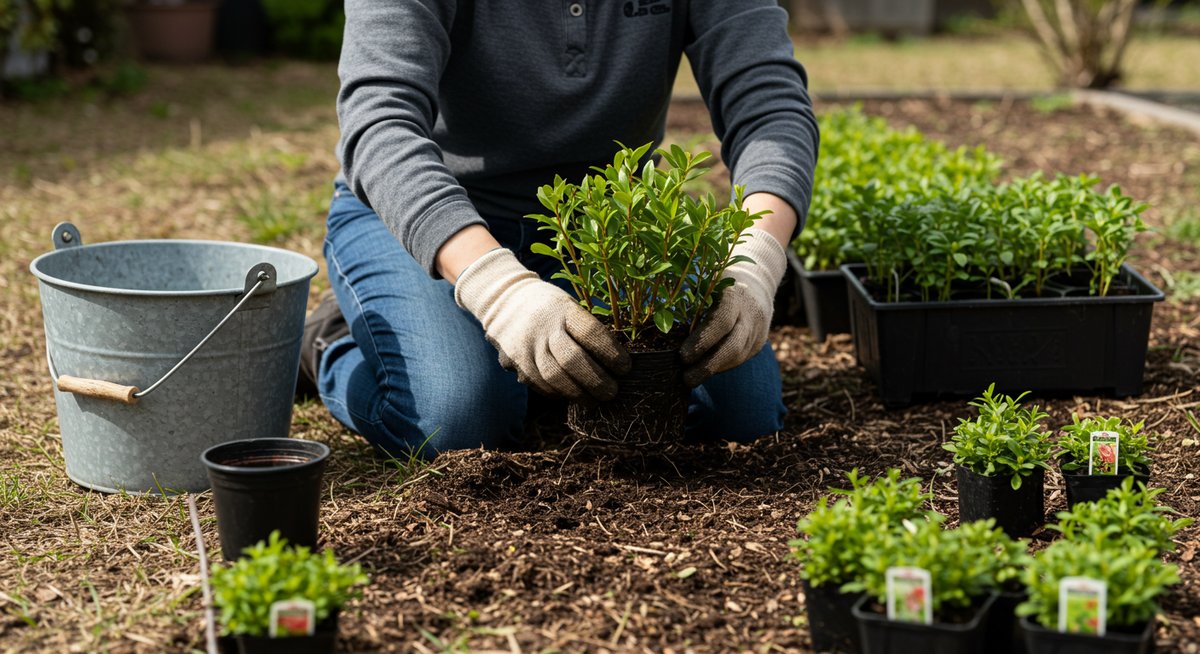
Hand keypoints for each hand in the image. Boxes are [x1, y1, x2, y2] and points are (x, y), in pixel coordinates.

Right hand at [454, 248, 630, 399]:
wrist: (502, 298)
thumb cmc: (548, 306)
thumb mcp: (569, 306)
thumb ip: (587, 329)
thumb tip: (615, 362)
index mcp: (562, 309)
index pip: (591, 333)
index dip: (611, 353)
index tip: (626, 368)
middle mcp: (542, 327)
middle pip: (573, 360)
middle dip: (597, 381)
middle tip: (612, 392)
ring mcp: (525, 346)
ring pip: (554, 378)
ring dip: (578, 393)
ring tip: (593, 400)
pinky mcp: (513, 361)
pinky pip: (538, 383)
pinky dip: (557, 393)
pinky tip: (570, 394)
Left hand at [680, 228, 786, 386]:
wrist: (756, 283)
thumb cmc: (719, 280)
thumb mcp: (707, 280)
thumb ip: (690, 295)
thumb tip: (657, 313)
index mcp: (735, 295)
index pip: (722, 322)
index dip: (702, 341)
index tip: (682, 356)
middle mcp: (751, 315)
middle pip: (734, 347)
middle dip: (708, 366)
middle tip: (685, 378)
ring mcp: (758, 331)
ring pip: (738, 358)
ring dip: (714, 370)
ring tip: (690, 378)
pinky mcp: (758, 344)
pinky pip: (740, 360)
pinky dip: (721, 367)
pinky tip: (704, 370)